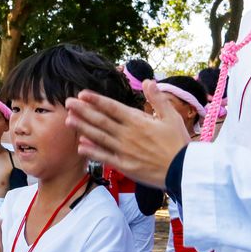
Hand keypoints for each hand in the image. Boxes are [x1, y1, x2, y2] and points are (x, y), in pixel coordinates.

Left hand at [66, 81, 188, 188]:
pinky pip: (104, 157)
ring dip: (82, 128)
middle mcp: (128, 134)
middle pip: (101, 120)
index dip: (96, 100)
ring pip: (99, 137)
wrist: (182, 171)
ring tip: (68, 119)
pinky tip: (80, 146)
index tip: (82, 93)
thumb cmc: (178, 143)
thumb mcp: (171, 116)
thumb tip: (148, 81)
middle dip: (83, 110)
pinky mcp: (124, 166)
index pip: (112, 107)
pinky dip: (92, 151)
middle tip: (68, 102)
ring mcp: (124, 151)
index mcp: (138, 121)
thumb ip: (158, 98)